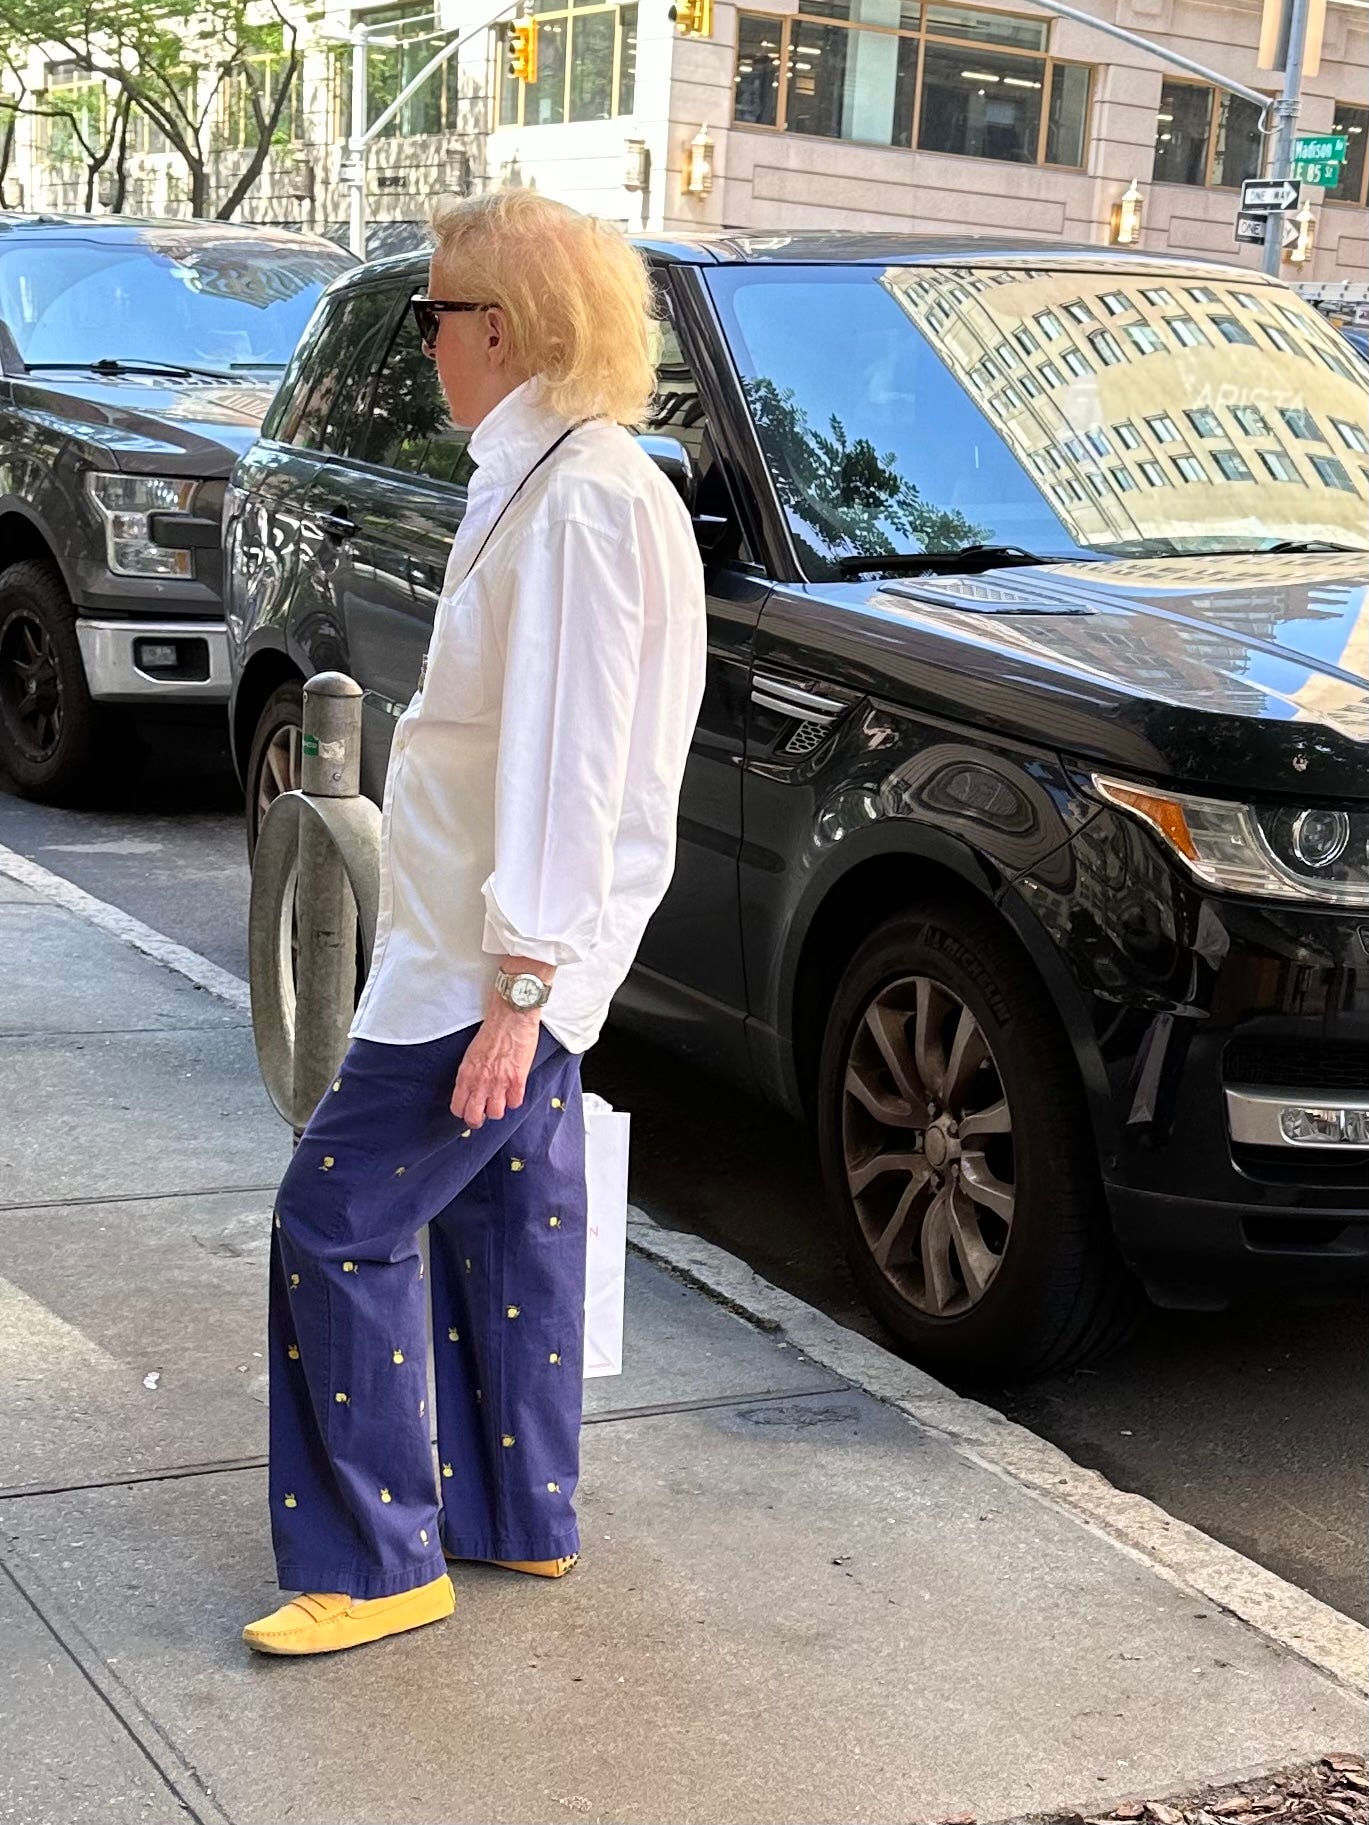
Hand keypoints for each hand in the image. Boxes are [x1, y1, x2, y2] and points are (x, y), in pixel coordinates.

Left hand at [451, 1001, 540, 1127]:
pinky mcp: (518, 1080)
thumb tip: (472, 1089)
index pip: (457, 1107)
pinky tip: (514, 1089)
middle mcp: (480, 1082)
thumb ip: (470, 1074)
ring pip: (496, 1114)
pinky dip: (515, 1099)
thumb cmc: (492, 1030)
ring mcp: (499, 1083)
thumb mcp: (472, 1053)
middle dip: (478, 1119)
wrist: (511, 1016)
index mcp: (465, 1074)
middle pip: (474, 1117)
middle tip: (484, 1112)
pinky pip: (515, 1103)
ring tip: (501, 1098)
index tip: (469, 1108)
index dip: (464, 1111)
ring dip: (498, 1108)